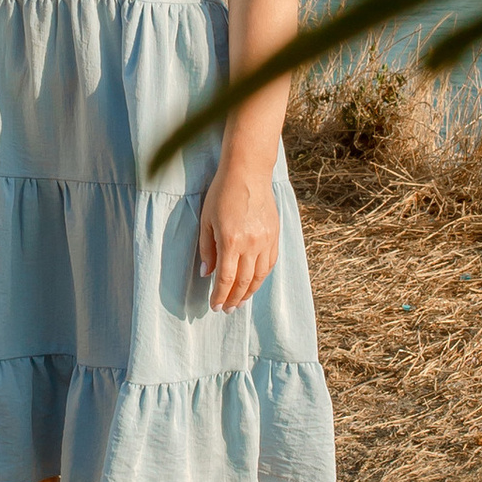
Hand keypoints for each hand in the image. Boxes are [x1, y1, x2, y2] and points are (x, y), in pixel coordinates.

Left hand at [198, 159, 279, 312]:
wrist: (248, 172)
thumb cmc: (222, 193)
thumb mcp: (206, 220)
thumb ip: (207, 249)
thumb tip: (207, 273)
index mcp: (231, 240)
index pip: (226, 278)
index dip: (220, 296)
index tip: (215, 306)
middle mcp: (251, 243)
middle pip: (244, 281)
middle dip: (234, 298)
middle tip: (227, 310)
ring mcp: (266, 240)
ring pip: (260, 275)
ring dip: (250, 292)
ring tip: (240, 302)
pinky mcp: (275, 235)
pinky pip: (270, 262)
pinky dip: (262, 276)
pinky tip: (255, 282)